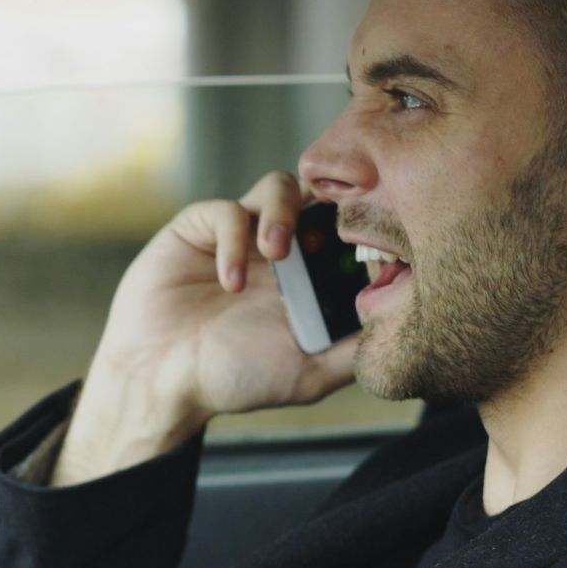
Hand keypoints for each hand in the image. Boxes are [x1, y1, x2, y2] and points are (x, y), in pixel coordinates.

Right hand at [51, 172, 357, 483]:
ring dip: (283, 213)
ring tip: (276, 253)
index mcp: (310, 275)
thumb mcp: (308, 374)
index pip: (348, 229)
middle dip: (330, 205)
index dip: (363, 227)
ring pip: (278, 186)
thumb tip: (404, 330)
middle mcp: (280, 247)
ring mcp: (240, 234)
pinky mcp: (199, 228)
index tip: (370, 245)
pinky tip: (230, 282)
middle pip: (320, 194)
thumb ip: (352, 351)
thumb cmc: (233, 379)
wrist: (162, 381)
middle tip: (328, 236)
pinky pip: (226, 211)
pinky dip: (234, 241)